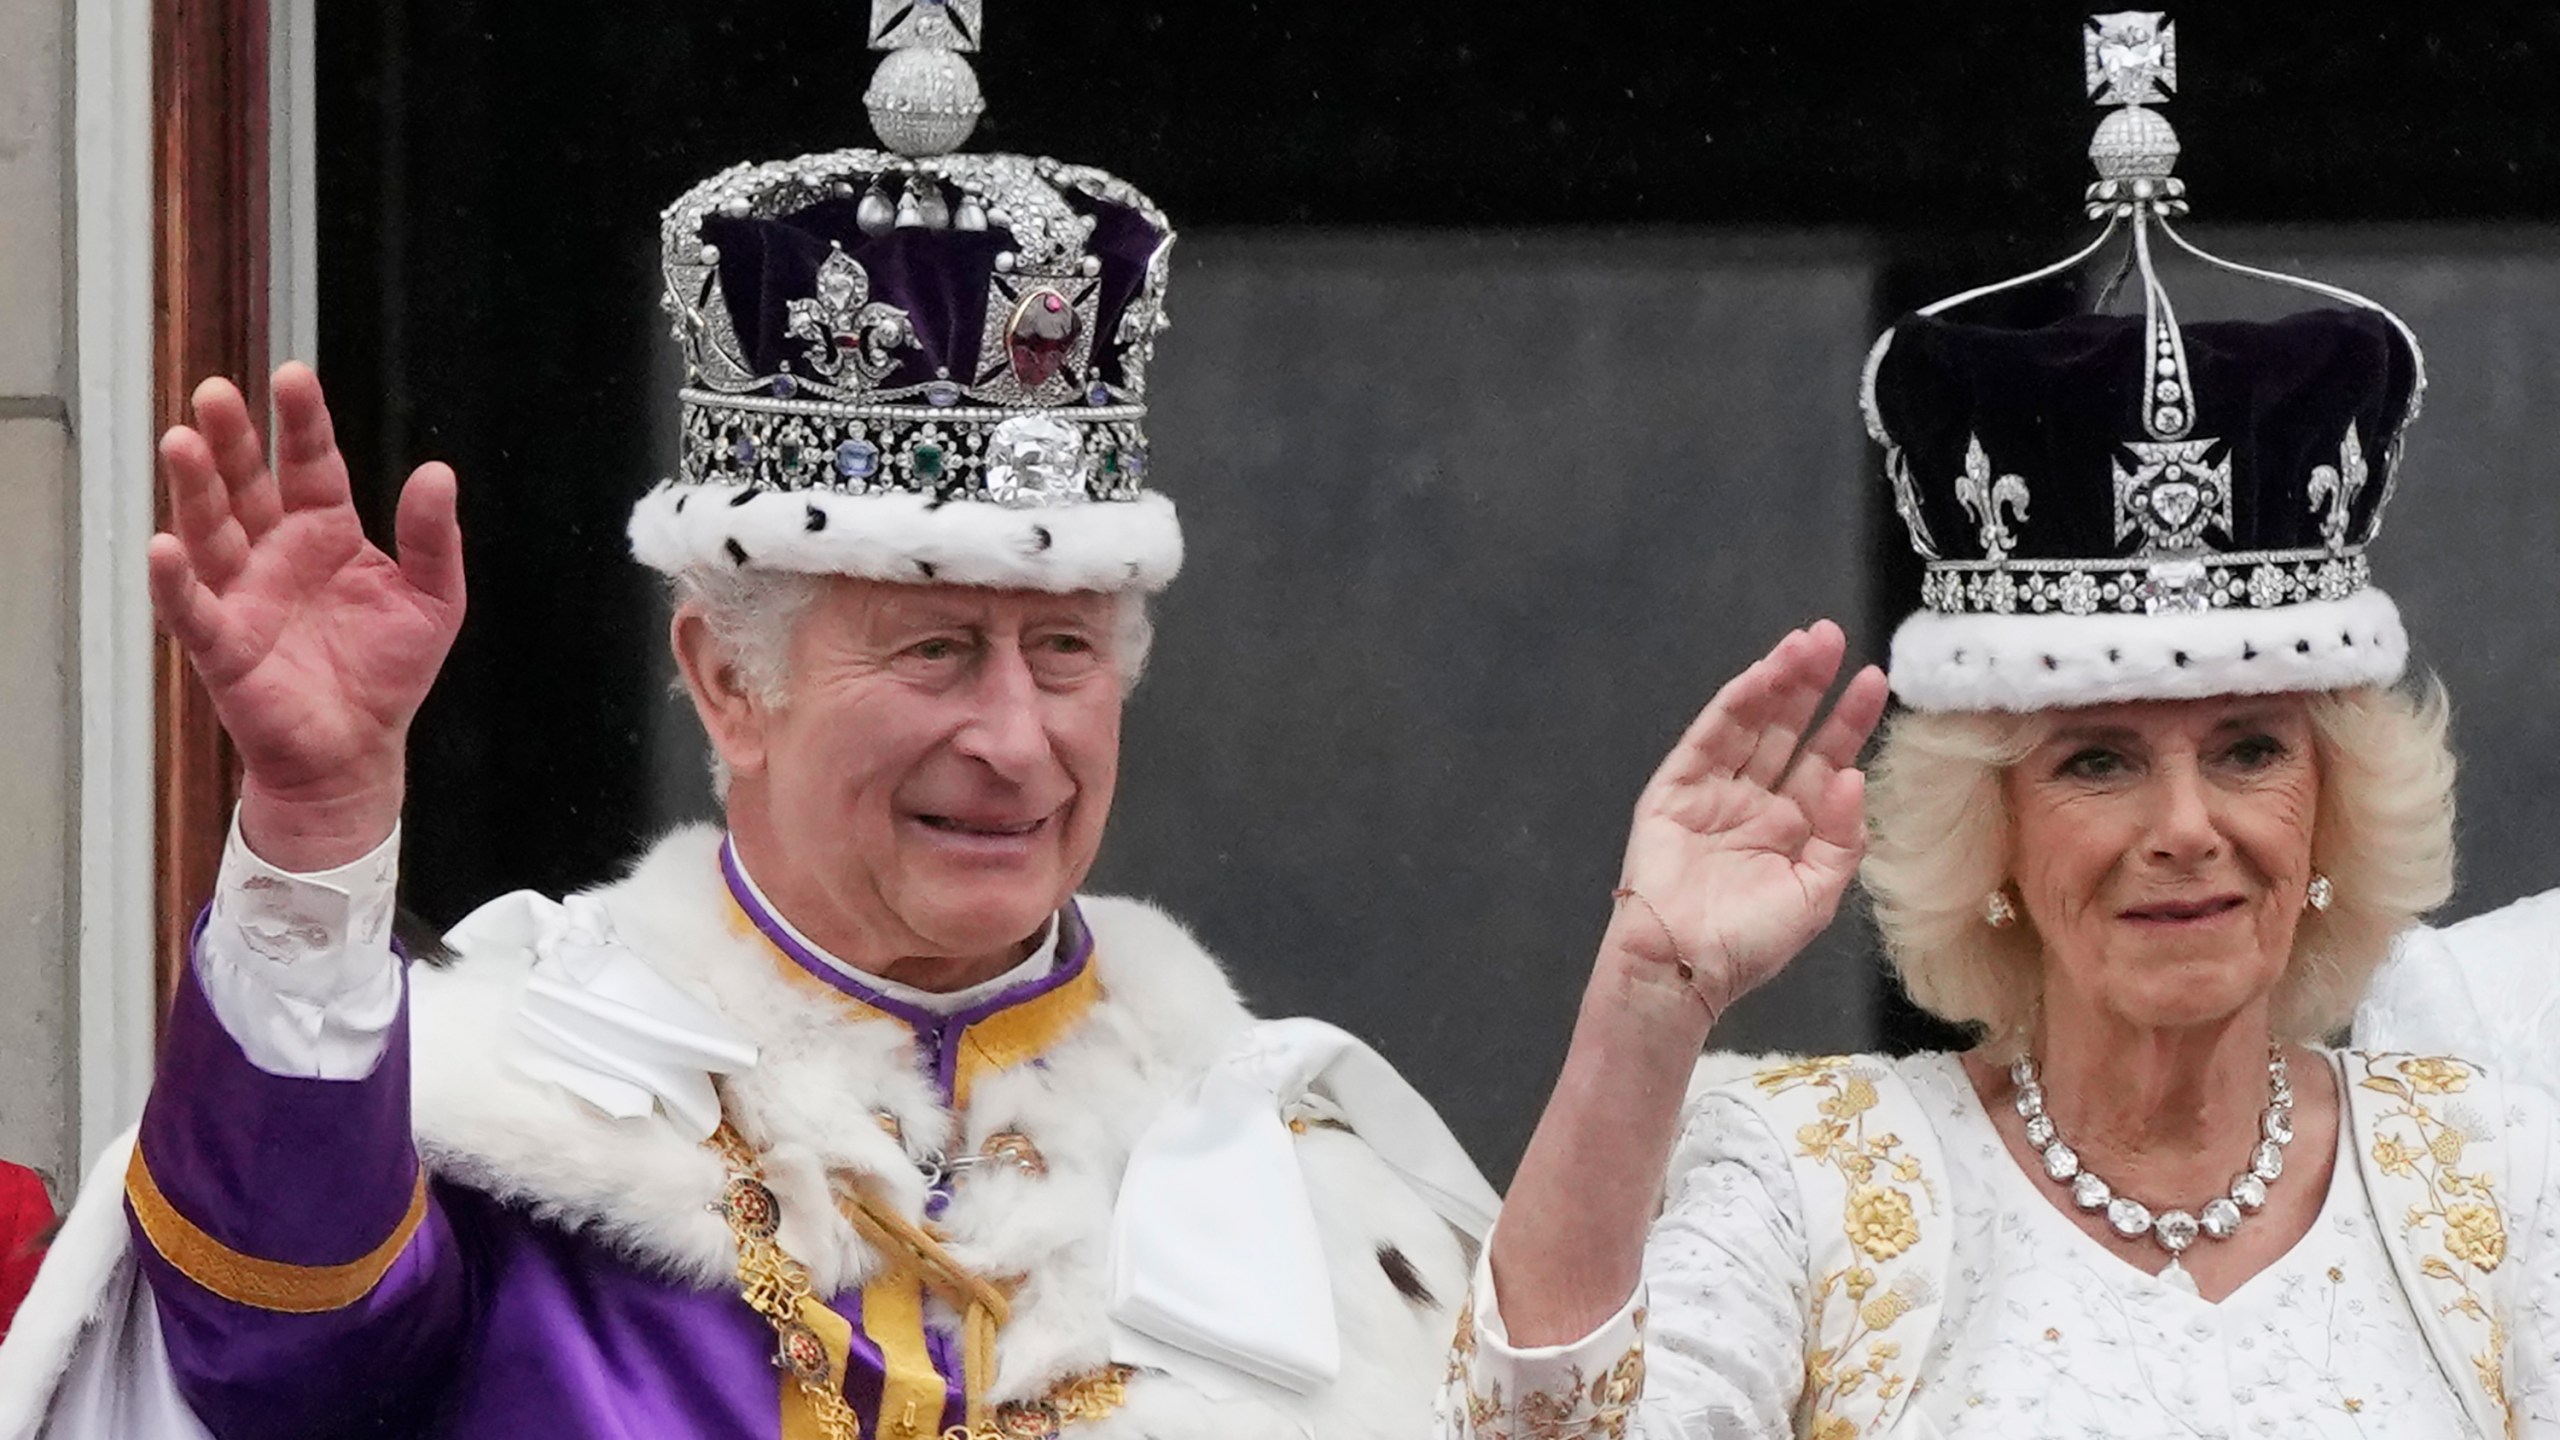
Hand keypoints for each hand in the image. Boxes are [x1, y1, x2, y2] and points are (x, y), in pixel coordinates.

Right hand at [146, 363, 464, 867]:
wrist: (360, 752)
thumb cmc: (388, 673)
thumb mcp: (435, 600)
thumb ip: (435, 538)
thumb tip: (438, 473)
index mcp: (326, 532)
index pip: (311, 464)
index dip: (303, 423)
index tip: (293, 375)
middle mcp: (276, 552)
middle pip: (247, 485)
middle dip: (231, 440)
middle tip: (214, 393)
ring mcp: (244, 594)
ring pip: (211, 530)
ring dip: (195, 489)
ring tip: (181, 443)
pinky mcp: (223, 645)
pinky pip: (193, 608)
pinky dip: (176, 580)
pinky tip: (166, 546)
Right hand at [1605, 620, 1887, 1018]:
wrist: (1685, 967)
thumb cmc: (1751, 943)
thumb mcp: (1816, 895)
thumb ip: (1842, 837)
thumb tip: (1854, 776)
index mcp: (1793, 828)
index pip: (1826, 761)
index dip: (1848, 721)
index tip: (1874, 679)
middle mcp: (1756, 802)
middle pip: (1789, 731)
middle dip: (1812, 685)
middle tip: (1834, 637)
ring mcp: (1714, 792)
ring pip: (1751, 725)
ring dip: (1777, 683)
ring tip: (1805, 644)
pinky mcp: (1675, 789)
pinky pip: (1709, 738)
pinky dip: (1736, 705)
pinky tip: (1761, 676)